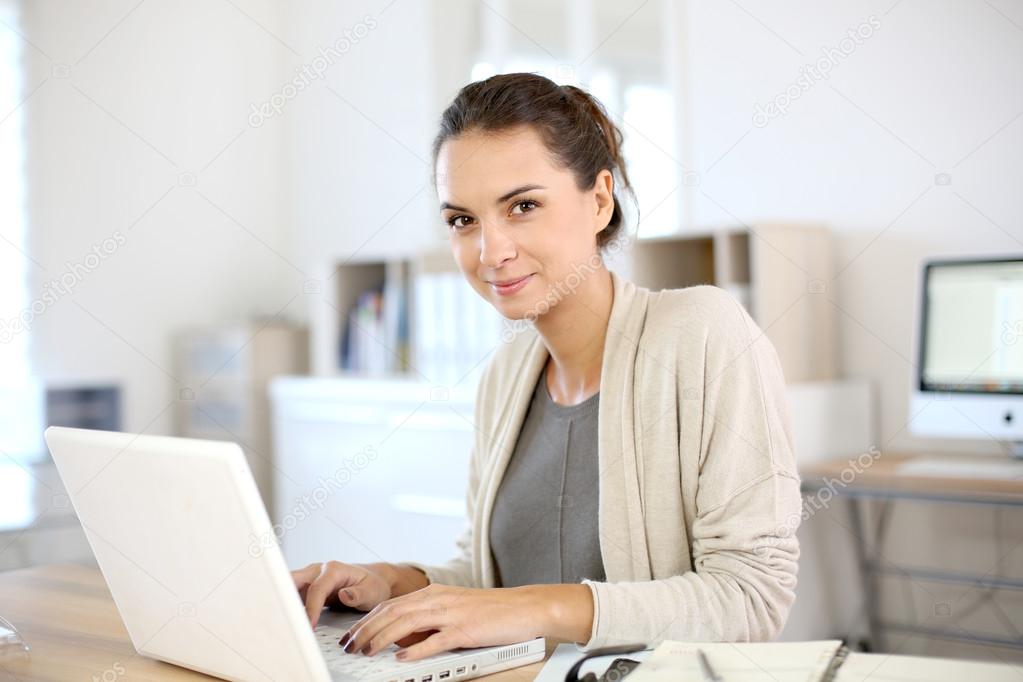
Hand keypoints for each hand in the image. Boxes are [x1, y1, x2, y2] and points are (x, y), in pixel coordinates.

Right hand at [291, 561, 391, 626]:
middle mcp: (318, 571)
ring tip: (280, 622)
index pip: (316, 589)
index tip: (310, 625)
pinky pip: (292, 595)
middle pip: (292, 580)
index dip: (311, 608)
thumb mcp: (372, 591)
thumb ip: (358, 594)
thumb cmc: (374, 585)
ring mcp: (311, 578)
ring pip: (288, 587)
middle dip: (284, 598)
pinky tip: (286, 620)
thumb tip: (343, 595)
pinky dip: (287, 606)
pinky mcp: (307, 588)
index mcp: (333, 569)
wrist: (375, 581)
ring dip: (283, 603)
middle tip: (281, 620)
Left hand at [340, 583, 566, 660]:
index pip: (391, 604)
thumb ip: (428, 620)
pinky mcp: (465, 629)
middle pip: (392, 611)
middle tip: (350, 645)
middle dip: (366, 629)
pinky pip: (434, 640)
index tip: (352, 634)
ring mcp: (452, 613)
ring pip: (406, 623)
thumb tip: (401, 638)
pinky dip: (414, 649)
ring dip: (381, 638)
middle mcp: (439, 599)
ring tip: (366, 651)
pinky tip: (400, 658)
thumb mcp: (454, 609)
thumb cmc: (492, 611)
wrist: (525, 607)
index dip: (368, 619)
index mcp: (434, 593)